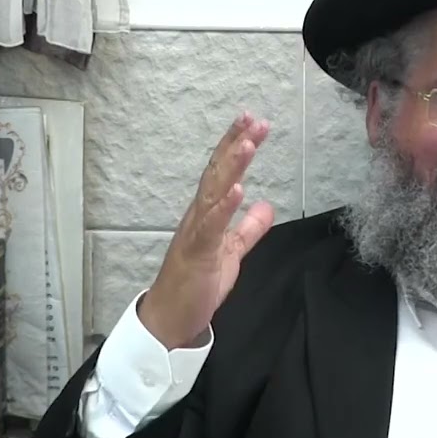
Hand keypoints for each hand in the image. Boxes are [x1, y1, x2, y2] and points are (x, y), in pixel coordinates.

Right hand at [140, 112, 275, 348]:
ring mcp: (196, 231)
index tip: (253, 123)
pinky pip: (212, 226)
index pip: (223, 172)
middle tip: (253, 118)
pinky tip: (240, 189)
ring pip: (214, 191)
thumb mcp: (232, 251)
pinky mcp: (198, 252)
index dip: (236, 146)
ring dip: (232, 166)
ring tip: (249, 143)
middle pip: (217, 172)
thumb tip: (266, 204)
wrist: (171, 319)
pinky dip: (225, 206)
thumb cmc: (197, 284)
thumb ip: (249, 228)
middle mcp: (198, 215)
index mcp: (207, 213)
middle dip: (235, 144)